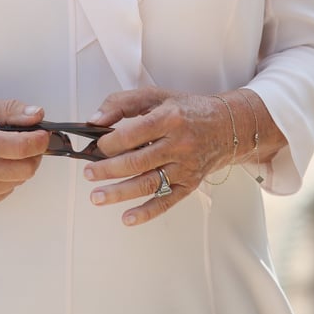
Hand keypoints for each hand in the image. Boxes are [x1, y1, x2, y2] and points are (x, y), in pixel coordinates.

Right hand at [0, 98, 49, 210]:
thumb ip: (9, 110)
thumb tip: (37, 115)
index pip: (22, 148)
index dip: (40, 140)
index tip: (44, 134)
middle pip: (25, 170)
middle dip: (33, 154)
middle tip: (28, 141)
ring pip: (17, 182)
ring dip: (18, 166)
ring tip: (2, 151)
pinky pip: (5, 192)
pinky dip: (6, 178)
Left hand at [83, 88, 234, 225]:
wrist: (225, 126)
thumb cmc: (186, 110)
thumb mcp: (155, 96)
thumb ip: (122, 103)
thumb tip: (94, 120)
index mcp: (169, 118)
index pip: (133, 133)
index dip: (110, 142)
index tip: (96, 145)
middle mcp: (179, 144)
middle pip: (137, 162)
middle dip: (108, 170)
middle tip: (89, 173)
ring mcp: (185, 167)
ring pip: (148, 183)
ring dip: (119, 193)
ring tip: (97, 197)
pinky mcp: (189, 184)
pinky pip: (166, 201)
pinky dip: (146, 212)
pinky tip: (128, 218)